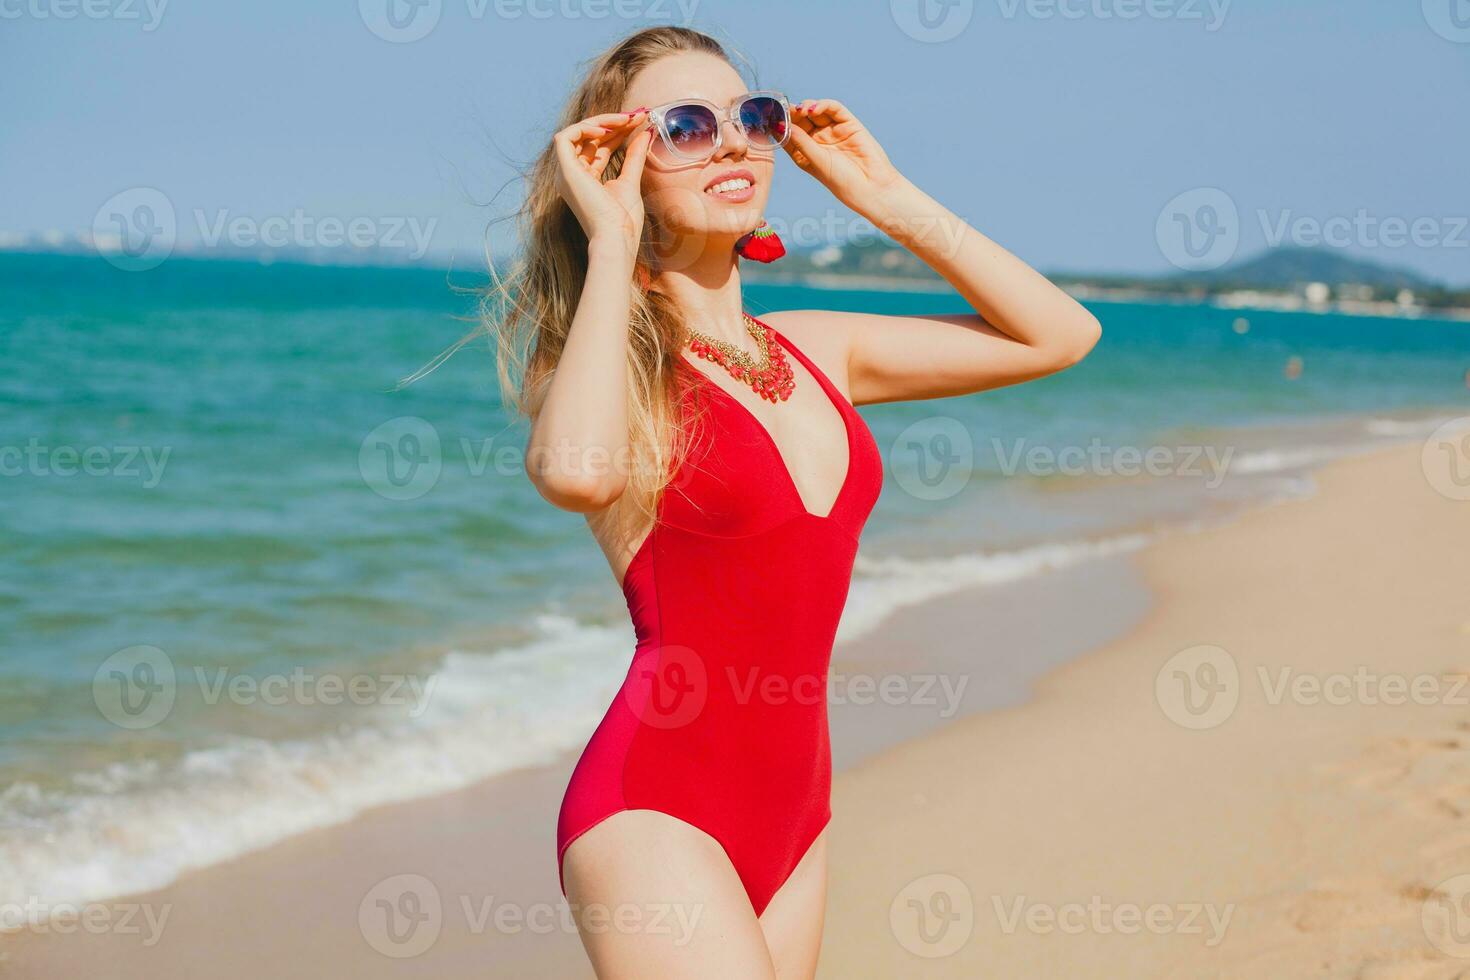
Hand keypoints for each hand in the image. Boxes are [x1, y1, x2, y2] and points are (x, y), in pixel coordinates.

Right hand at [552, 110, 654, 257]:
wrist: (616, 238)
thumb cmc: (623, 221)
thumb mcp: (631, 181)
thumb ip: (635, 156)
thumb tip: (645, 132)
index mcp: (585, 180)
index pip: (598, 147)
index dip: (618, 131)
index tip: (640, 120)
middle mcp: (572, 175)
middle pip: (588, 138)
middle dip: (613, 122)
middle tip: (638, 114)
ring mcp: (566, 173)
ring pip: (576, 133)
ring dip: (601, 122)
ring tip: (626, 119)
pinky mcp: (565, 171)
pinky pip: (565, 137)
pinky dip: (584, 129)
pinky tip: (607, 130)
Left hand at [785, 99, 904, 213]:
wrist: (872, 187)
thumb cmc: (842, 181)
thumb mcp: (816, 162)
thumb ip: (801, 142)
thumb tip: (783, 124)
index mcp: (806, 154)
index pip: (788, 135)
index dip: (779, 125)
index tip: (769, 118)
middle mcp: (818, 141)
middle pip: (800, 121)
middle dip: (792, 113)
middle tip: (784, 109)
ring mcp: (833, 131)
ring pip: (815, 112)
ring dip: (806, 107)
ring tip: (800, 110)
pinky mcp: (848, 124)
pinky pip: (833, 109)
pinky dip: (822, 105)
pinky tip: (813, 109)